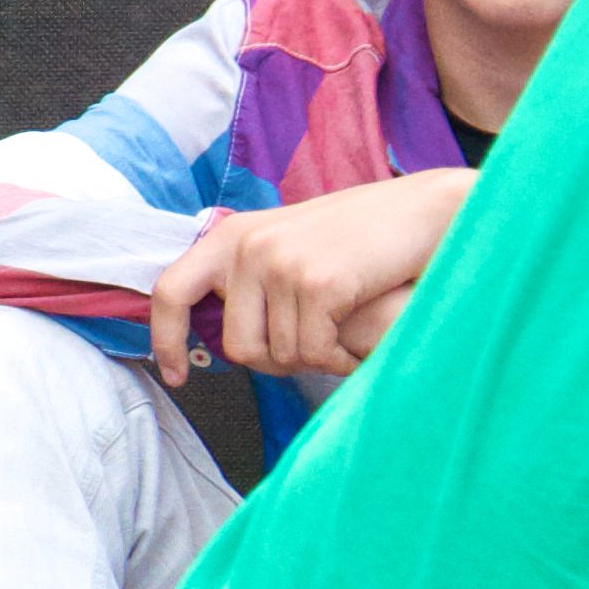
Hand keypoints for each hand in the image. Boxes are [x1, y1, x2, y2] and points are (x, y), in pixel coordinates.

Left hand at [148, 169, 470, 386]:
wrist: (421, 213)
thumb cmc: (362, 240)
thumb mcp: (291, 248)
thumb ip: (254, 280)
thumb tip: (227, 336)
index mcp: (232, 235)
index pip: (171, 291)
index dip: (167, 339)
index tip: (177, 375)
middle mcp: (247, 245)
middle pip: (237, 346)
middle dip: (276, 363)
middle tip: (314, 350)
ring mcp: (281, 263)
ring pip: (280, 356)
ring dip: (316, 361)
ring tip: (343, 337)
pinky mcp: (317, 282)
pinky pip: (314, 353)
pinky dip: (339, 360)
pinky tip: (356, 343)